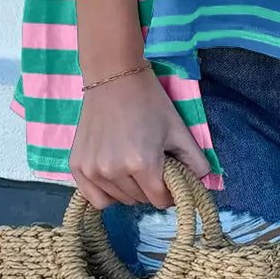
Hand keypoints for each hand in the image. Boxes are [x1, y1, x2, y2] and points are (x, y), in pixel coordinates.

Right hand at [68, 64, 214, 210]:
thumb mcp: (178, 129)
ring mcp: (92, 170)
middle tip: (153, 165)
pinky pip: (96, 198)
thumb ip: (195, 161)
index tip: (171, 177)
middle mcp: (114, 172)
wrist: (114, 77)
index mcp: (142, 164)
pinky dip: (108, 193)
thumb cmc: (149, 101)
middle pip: (139, 201)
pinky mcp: (77, 166)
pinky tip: (116, 175)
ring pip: (119, 200)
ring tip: (134, 164)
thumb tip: (202, 184)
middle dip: (151, 188)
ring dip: (131, 190)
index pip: (160, 200)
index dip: (170, 192)